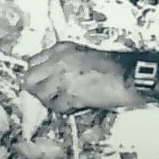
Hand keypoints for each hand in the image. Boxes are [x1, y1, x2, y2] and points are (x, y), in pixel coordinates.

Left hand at [25, 42, 142, 112]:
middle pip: (29, 79)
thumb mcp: (83, 55)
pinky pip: (57, 107)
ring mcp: (62, 77)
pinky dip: (66, 109)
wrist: (129, 75)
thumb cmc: (112, 65)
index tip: (43, 83)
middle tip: (52, 96)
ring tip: (67, 101)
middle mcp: (58, 60)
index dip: (37, 76)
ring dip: (52, 101)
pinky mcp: (70, 94)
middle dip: (37, 90)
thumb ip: (63, 62)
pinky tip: (77, 105)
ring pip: (40, 95)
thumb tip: (48, 78)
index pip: (32, 62)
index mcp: (61, 48)